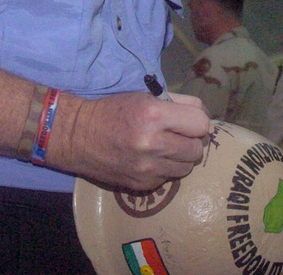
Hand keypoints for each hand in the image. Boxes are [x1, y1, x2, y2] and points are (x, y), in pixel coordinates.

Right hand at [51, 91, 209, 191]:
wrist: (78, 136)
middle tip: (179, 135)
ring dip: (181, 157)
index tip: (188, 121)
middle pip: (197, 149)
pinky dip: (165, 169)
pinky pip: (168, 178)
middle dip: (192, 141)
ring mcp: (147, 168)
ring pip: (186, 167)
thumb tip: (205, 114)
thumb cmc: (114, 111)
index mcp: (154, 115)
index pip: (201, 124)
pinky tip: (151, 159)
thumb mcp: (146, 97)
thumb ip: (179, 103)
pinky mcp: (141, 185)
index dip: (197, 121)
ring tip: (167, 148)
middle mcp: (153, 144)